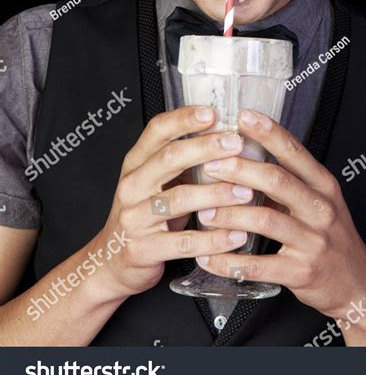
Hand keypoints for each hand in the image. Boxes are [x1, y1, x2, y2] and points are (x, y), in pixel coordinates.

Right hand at [89, 106, 253, 300]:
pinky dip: (213, 239)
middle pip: (169, 158)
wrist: (109, 263)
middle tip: (236, 143)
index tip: (212, 112)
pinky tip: (237, 235)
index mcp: (136, 164)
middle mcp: (132, 186)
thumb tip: (224, 137)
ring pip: (179, 199)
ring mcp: (135, 218)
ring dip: (217, 194)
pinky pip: (184, 242)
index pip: (157, 131)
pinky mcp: (144, 249)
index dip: (184, 119)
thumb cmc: (143, 216)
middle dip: (206, 148)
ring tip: (246, 192)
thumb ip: (179, 162)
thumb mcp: (153, 182)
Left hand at [195, 108, 365, 319]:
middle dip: (240, 170)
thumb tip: (242, 154)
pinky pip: (259, 266)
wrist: (357, 284)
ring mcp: (313, 241)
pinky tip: (208, 257)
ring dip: (230, 215)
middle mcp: (321, 209)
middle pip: (277, 180)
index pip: (294, 151)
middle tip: (211, 164)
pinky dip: (229, 261)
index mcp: (323, 186)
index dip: (268, 132)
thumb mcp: (318, 201)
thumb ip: (288, 180)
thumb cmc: (330, 236)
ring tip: (203, 212)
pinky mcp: (301, 272)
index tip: (243, 116)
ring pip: (265, 221)